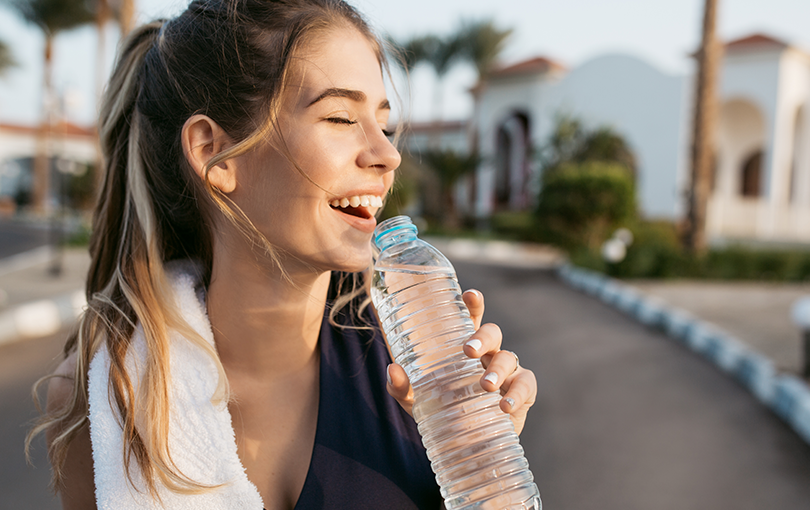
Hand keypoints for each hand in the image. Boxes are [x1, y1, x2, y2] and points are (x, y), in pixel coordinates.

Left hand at [386, 289, 537, 434]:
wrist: (464, 445)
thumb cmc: (441, 412)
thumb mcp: (416, 401)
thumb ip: (402, 387)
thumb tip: (393, 370)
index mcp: (465, 346)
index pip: (471, 318)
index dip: (473, 303)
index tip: (470, 295)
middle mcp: (488, 354)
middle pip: (493, 333)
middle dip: (483, 338)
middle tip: (469, 350)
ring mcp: (508, 372)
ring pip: (508, 358)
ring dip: (498, 370)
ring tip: (485, 385)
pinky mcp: (523, 392)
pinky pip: (526, 385)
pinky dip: (518, 393)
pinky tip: (505, 405)